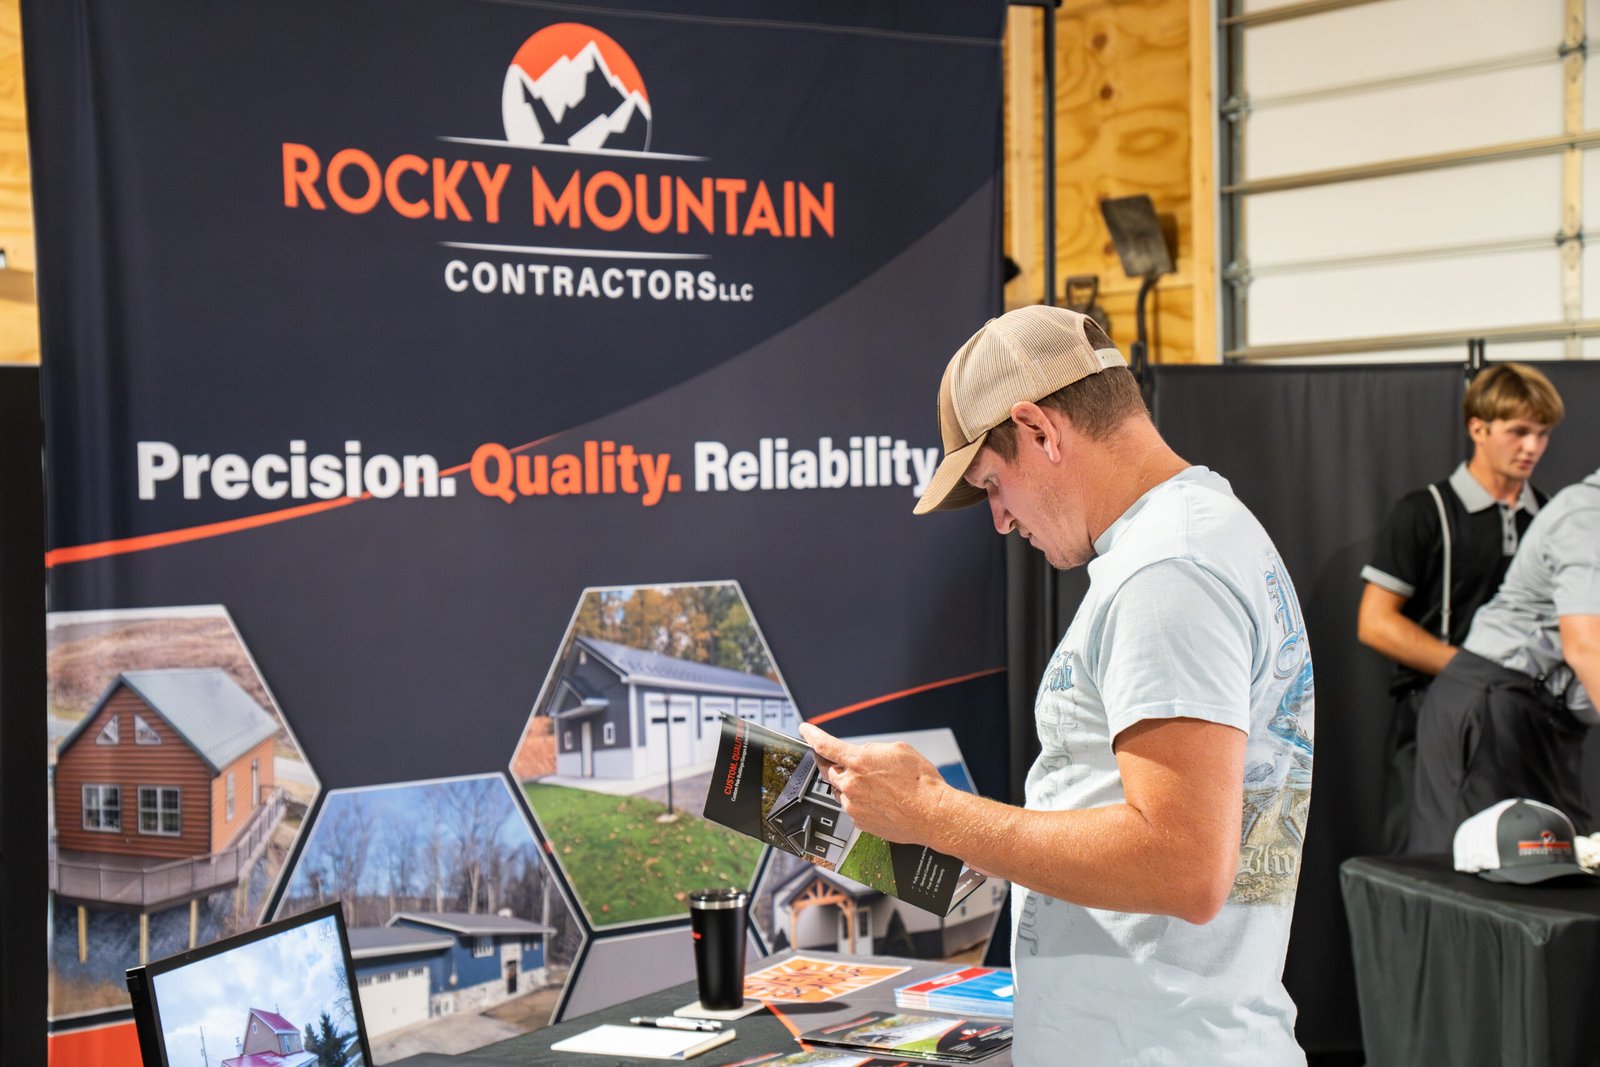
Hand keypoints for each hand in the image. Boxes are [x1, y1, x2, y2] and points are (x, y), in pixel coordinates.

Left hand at [799, 722, 948, 846]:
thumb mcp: (898, 749)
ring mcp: (853, 805)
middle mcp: (851, 784)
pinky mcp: (859, 822)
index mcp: (858, 762)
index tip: (805, 730)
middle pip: (829, 770)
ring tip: (877, 786)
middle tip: (848, 764)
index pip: (825, 745)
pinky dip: (860, 801)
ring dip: (850, 784)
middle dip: (834, 764)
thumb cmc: (921, 782)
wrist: (932, 814)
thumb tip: (861, 754)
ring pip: (841, 790)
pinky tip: (880, 800)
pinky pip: (851, 807)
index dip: (812, 735)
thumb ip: (872, 749)